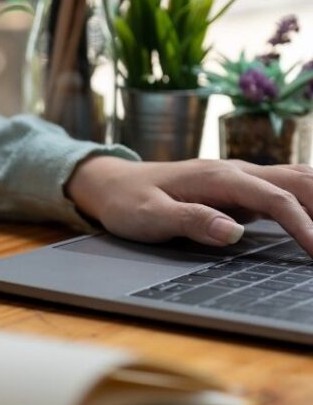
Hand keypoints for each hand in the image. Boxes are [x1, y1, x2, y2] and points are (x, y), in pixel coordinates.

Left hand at [66, 156, 312, 255]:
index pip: (276, 199)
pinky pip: (284, 191)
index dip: (303, 225)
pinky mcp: (240, 190)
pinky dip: (308, 203)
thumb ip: (190, 221)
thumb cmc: (128, 201)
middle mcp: (236, 171)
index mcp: (219, 177)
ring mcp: (241, 179)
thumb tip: (233, 233)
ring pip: (297, 180)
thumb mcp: (150, 216)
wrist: (112, 184)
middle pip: (299, 182)